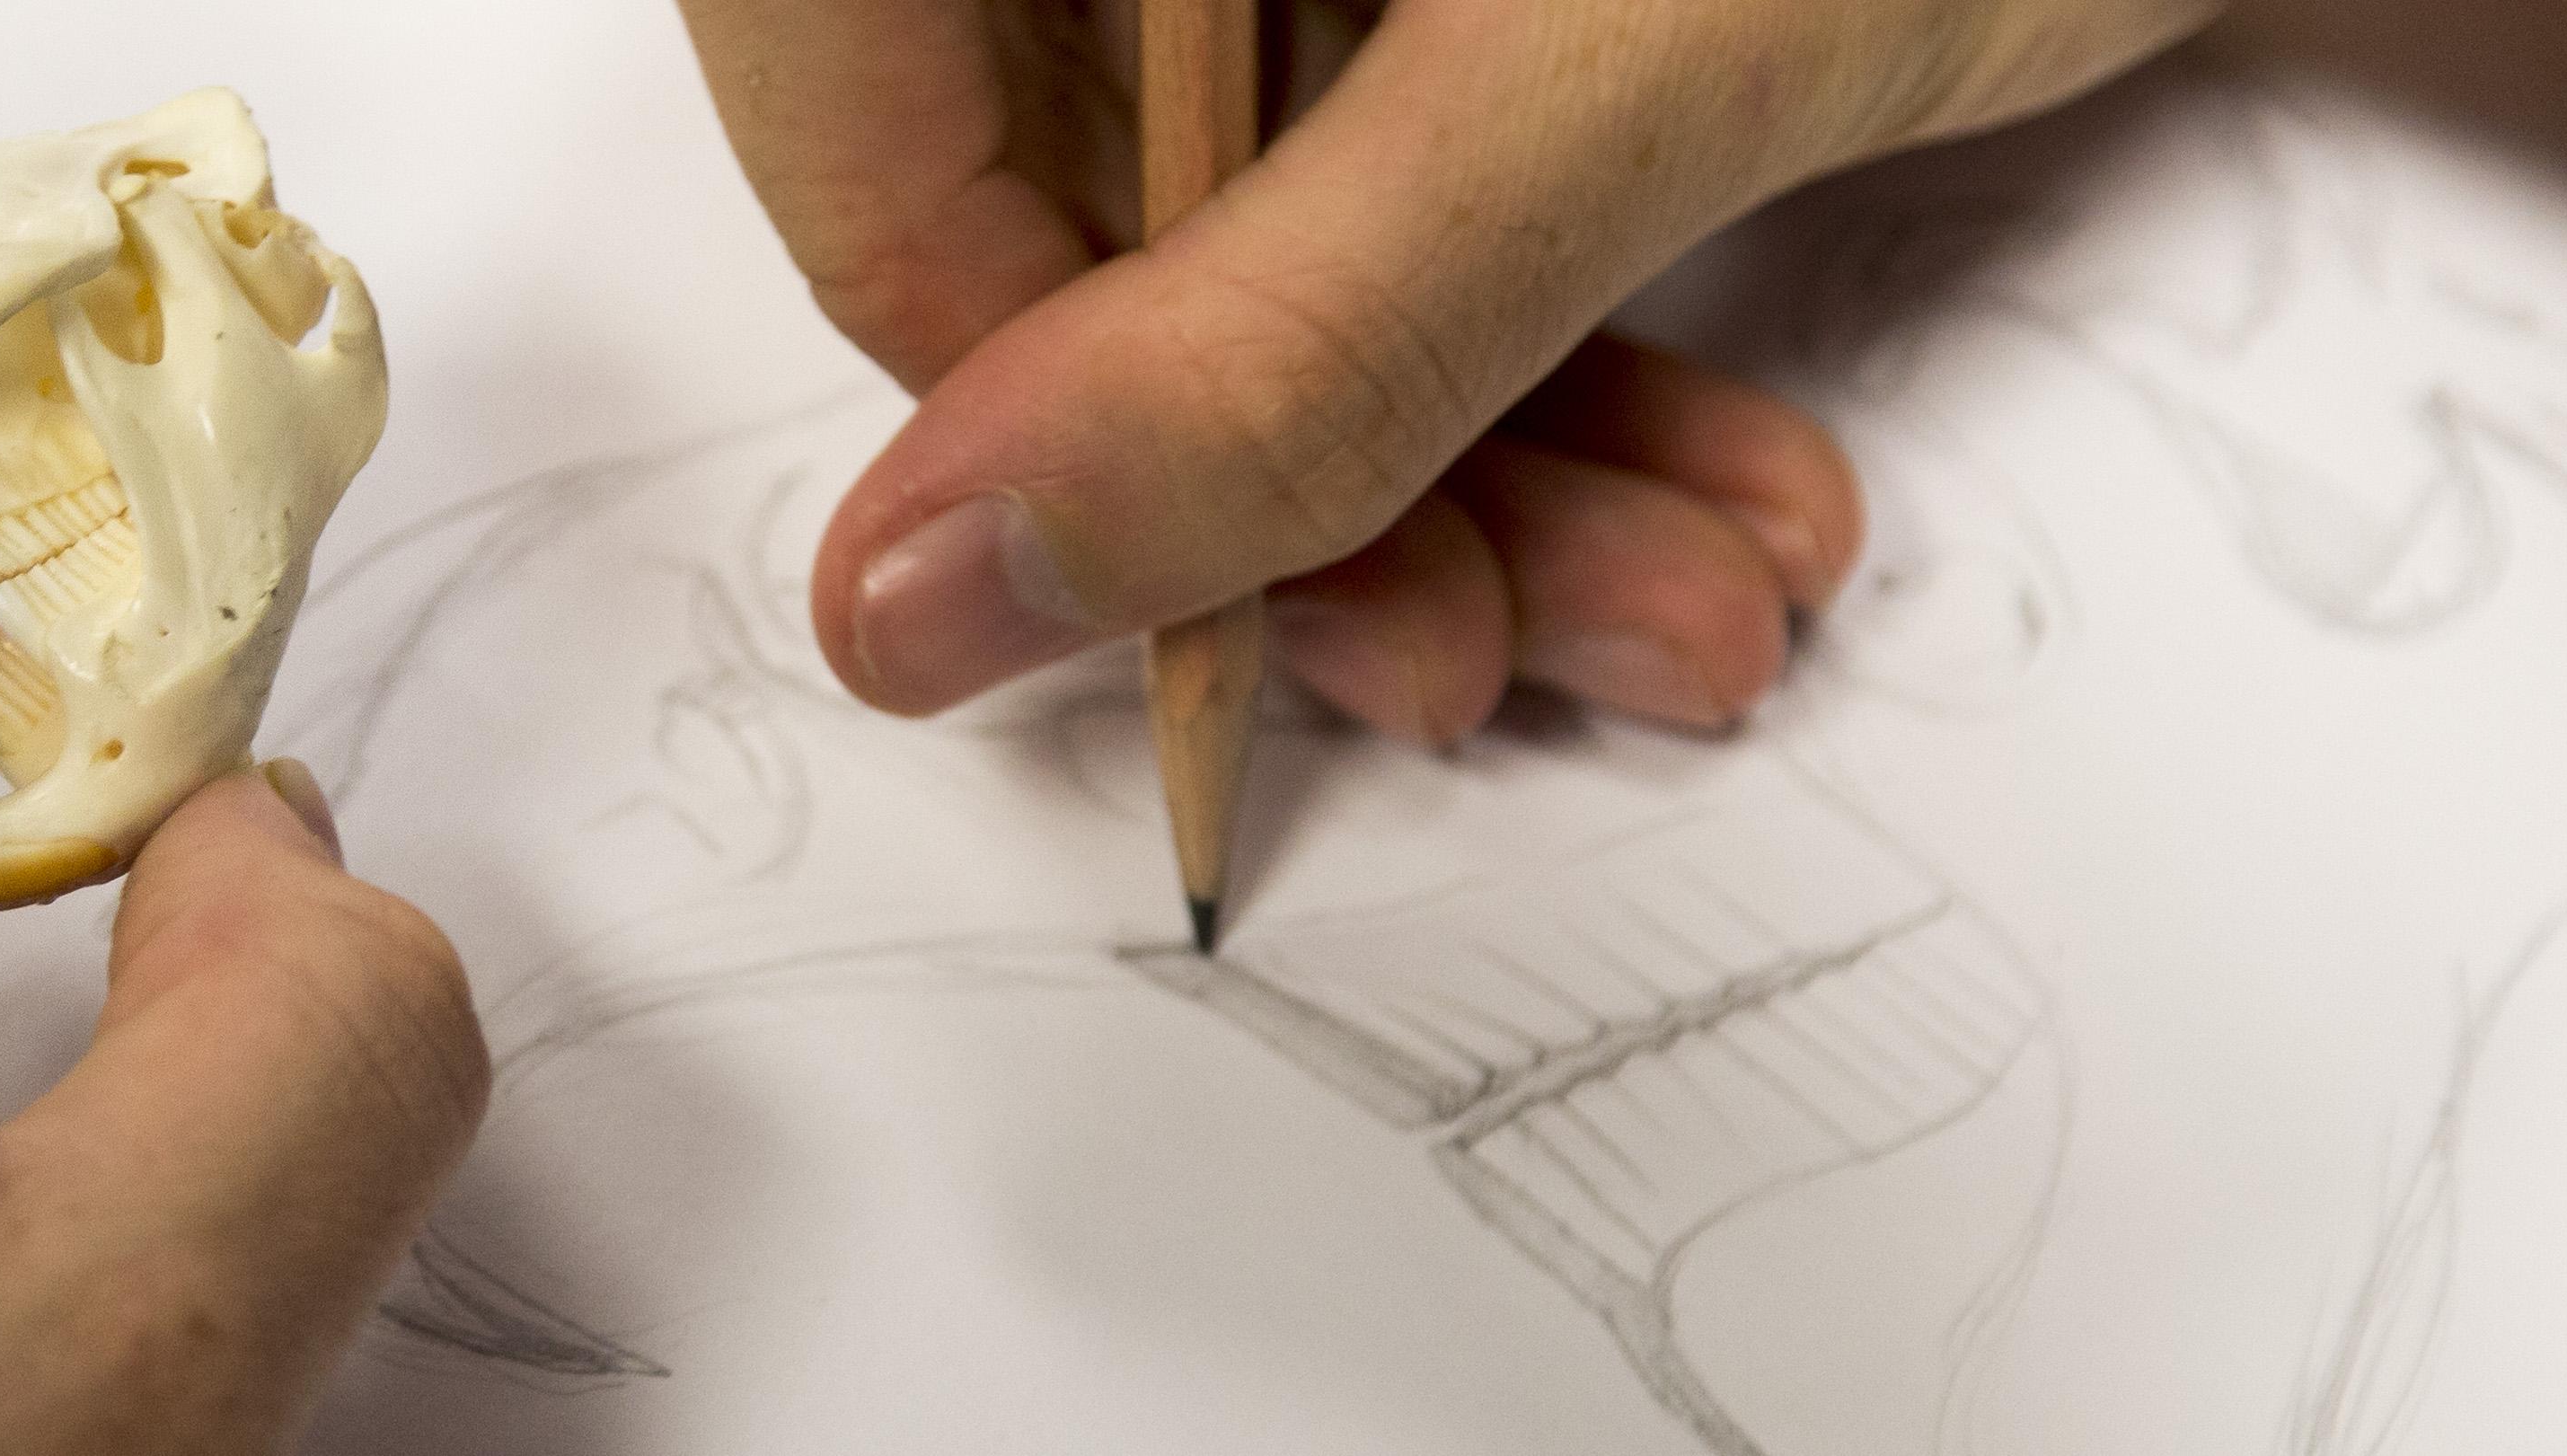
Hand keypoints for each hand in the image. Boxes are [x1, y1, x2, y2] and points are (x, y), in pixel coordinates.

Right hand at [675, 0, 2210, 734]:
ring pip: (1244, 216)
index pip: (853, 107)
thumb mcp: (1628, 58)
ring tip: (1688, 602)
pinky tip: (1713, 485)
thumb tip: (928, 597)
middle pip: (1053, 179)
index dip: (1016, 397)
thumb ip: (1288, 341)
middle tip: (1489, 650)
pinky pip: (1388, 172)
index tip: (1225, 611)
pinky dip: (1545, 356)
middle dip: (1306, 477)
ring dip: (1459, 468)